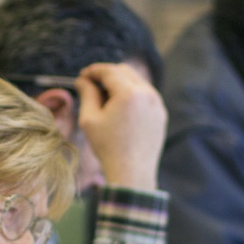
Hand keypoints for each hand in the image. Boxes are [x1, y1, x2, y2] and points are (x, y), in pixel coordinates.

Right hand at [74, 61, 165, 190]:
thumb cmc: (108, 148)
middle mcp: (147, 94)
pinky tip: (120, 108)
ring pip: (136, 81)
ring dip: (120, 83)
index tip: (82, 75)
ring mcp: (157, 103)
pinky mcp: (161, 113)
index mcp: (129, 93)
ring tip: (105, 98)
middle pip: (124, 71)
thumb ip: (87, 94)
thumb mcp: (90, 119)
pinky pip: (145, 95)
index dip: (93, 70)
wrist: (132, 173)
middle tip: (92, 85)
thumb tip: (83, 80)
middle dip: (107, 75)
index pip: (109, 71)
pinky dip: (132, 94)